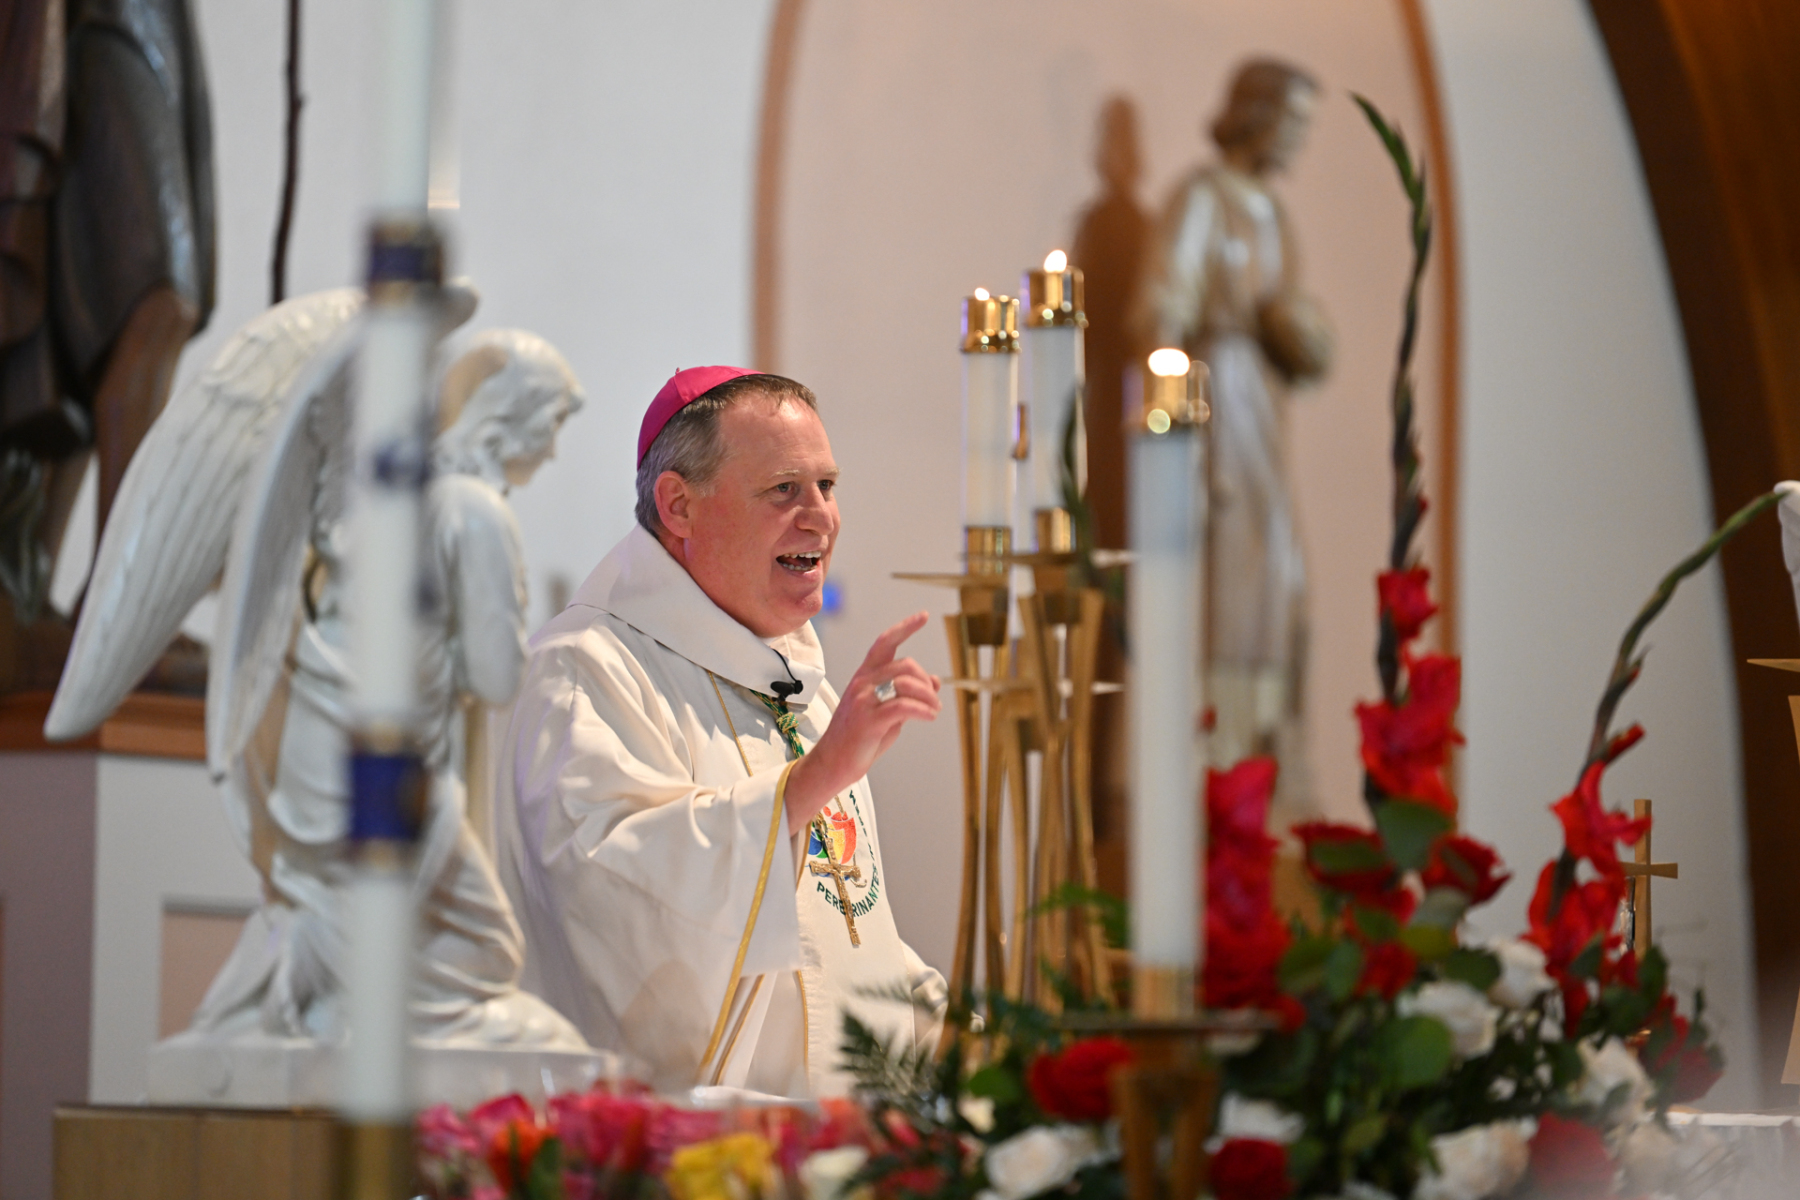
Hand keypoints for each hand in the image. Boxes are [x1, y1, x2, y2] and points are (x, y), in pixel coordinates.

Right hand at [784, 611, 940, 827]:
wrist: (832, 764)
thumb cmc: (860, 739)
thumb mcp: (886, 712)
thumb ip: (906, 695)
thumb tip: (934, 681)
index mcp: (864, 677)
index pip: (884, 643)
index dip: (905, 628)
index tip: (924, 616)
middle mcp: (862, 683)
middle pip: (905, 664)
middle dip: (925, 681)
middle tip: (934, 701)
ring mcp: (863, 701)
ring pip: (905, 683)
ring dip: (928, 697)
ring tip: (934, 710)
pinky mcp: (868, 720)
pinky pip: (904, 706)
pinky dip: (923, 711)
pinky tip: (930, 717)